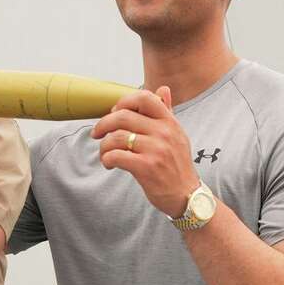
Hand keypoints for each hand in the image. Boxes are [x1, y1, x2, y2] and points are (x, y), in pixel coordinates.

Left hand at [92, 87, 197, 217]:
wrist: (186, 195)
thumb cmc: (177, 165)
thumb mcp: (177, 136)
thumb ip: (167, 112)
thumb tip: (163, 89)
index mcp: (170, 122)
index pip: (144, 98)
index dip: (124, 102)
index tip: (115, 113)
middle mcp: (164, 133)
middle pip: (123, 116)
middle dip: (104, 124)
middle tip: (97, 133)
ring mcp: (156, 150)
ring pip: (116, 137)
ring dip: (104, 145)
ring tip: (105, 153)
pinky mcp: (147, 167)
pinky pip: (116, 156)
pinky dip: (106, 159)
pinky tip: (109, 164)